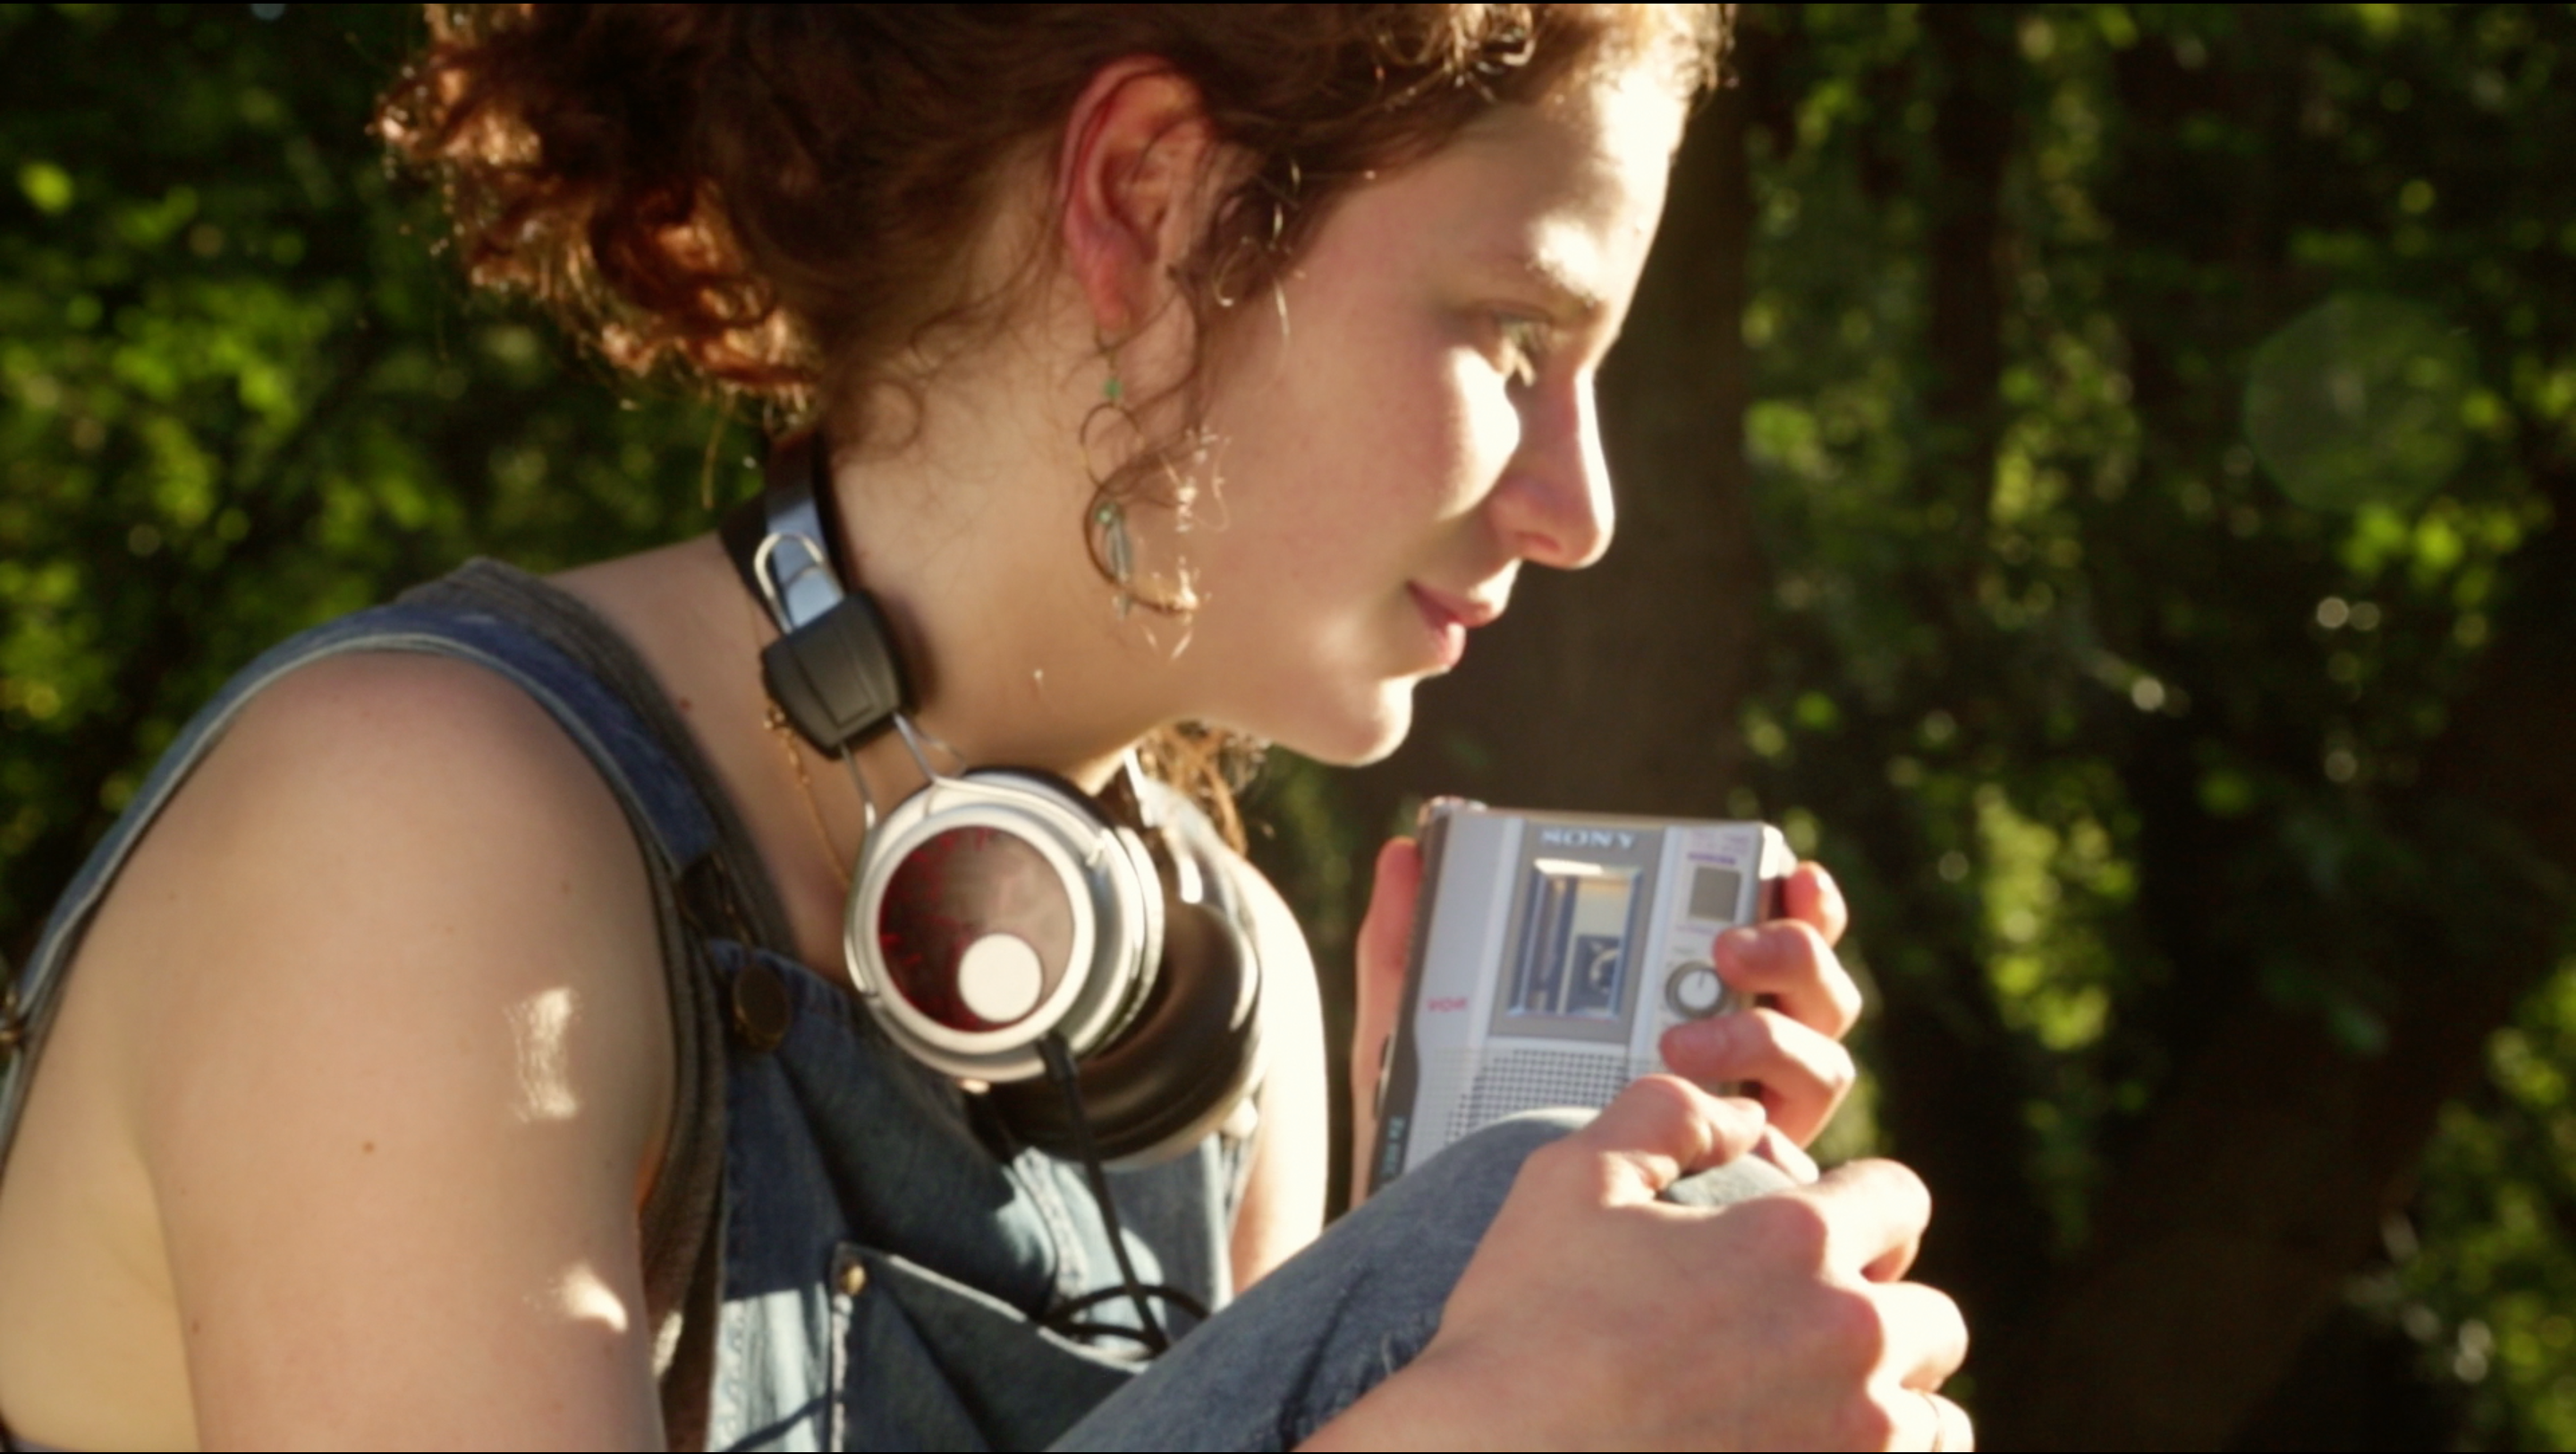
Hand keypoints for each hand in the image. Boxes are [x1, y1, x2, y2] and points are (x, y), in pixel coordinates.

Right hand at [1306, 1076, 1971, 1451]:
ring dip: (1889, 1403)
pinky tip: (1815, 1451)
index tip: (1829, 1232)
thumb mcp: (1568, 1181)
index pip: (1899, 1197)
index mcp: (1795, 1243)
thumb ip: (1665, 1117)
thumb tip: (1738, 1113)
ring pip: (1933, 1417)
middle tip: (1813, 1331)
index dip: (1862, 1206)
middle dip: (1884, 1313)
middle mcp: (1845, 1339)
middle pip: (1932, 1317)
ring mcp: (1851, 1438)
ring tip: (1820, 1407)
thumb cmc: (1522, 1331)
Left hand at [1349, 844, 1865, 1192]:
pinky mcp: (1740, 1196)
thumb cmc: (1436, 1134)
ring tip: (1682, 1045)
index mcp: (1675, 1001)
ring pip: (1819, 1067)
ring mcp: (1742, 1128)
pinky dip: (1773, 1139)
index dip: (1798, 901)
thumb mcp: (1420, 1036)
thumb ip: (1409, 947)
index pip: (1762, 939)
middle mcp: (1729, 1061)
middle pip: (1813, 992)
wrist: (1434, 1249)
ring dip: (1767, 1038)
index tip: (1790, 871)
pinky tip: (1728, 1136)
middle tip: (1725, 947)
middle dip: (1789, 953)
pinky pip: (1792, 1160)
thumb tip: (1402, 854)